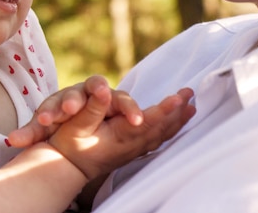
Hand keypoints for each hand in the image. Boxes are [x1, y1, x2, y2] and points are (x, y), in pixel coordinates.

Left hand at [8, 75, 143, 147]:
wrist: (79, 113)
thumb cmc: (60, 119)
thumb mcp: (44, 127)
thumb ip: (30, 133)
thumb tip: (11, 141)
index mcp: (65, 97)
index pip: (59, 100)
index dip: (53, 110)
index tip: (45, 121)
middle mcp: (87, 92)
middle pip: (88, 90)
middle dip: (85, 100)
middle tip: (75, 109)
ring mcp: (109, 97)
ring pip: (118, 97)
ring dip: (126, 107)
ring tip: (133, 120)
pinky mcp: (125, 106)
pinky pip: (136, 108)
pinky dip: (141, 114)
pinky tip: (148, 124)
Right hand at [48, 87, 195, 179]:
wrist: (66, 167)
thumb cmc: (69, 143)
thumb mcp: (75, 124)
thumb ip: (92, 108)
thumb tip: (105, 92)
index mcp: (119, 136)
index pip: (147, 121)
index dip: (164, 109)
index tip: (180, 98)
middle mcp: (130, 144)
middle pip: (160, 127)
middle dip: (177, 111)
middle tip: (190, 93)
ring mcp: (133, 149)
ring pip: (161, 135)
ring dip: (177, 121)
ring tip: (191, 108)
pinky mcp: (131, 151)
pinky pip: (156, 139)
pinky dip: (169, 130)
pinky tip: (174, 124)